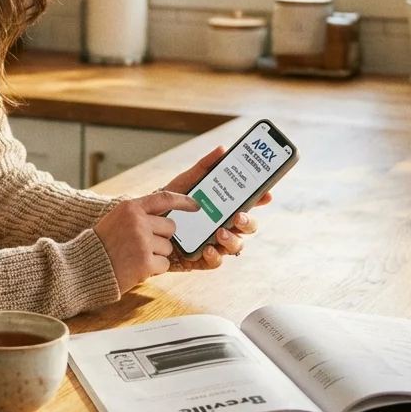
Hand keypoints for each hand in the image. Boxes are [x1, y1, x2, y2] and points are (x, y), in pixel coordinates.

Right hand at [93, 191, 200, 293]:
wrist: (84, 268)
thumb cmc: (101, 244)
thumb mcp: (116, 219)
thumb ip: (138, 214)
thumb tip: (166, 216)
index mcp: (130, 208)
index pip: (164, 198)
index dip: (183, 201)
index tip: (196, 205)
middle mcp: (137, 221)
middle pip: (171, 227)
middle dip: (163, 238)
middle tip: (144, 245)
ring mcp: (142, 241)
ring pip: (168, 247)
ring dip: (157, 255)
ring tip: (135, 257)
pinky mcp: (145, 262)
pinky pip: (164, 264)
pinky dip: (154, 268)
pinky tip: (137, 268)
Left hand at [161, 145, 273, 271]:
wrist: (144, 224)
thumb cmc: (170, 202)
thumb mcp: (186, 182)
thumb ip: (204, 167)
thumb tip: (222, 149)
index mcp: (224, 208)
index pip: (248, 204)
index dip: (260, 199)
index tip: (266, 194)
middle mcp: (224, 226)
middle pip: (247, 227)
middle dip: (248, 223)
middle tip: (238, 216)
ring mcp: (214, 243)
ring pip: (235, 246)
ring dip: (232, 240)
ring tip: (221, 233)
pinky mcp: (201, 259)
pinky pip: (215, 262)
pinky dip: (215, 257)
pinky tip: (208, 249)